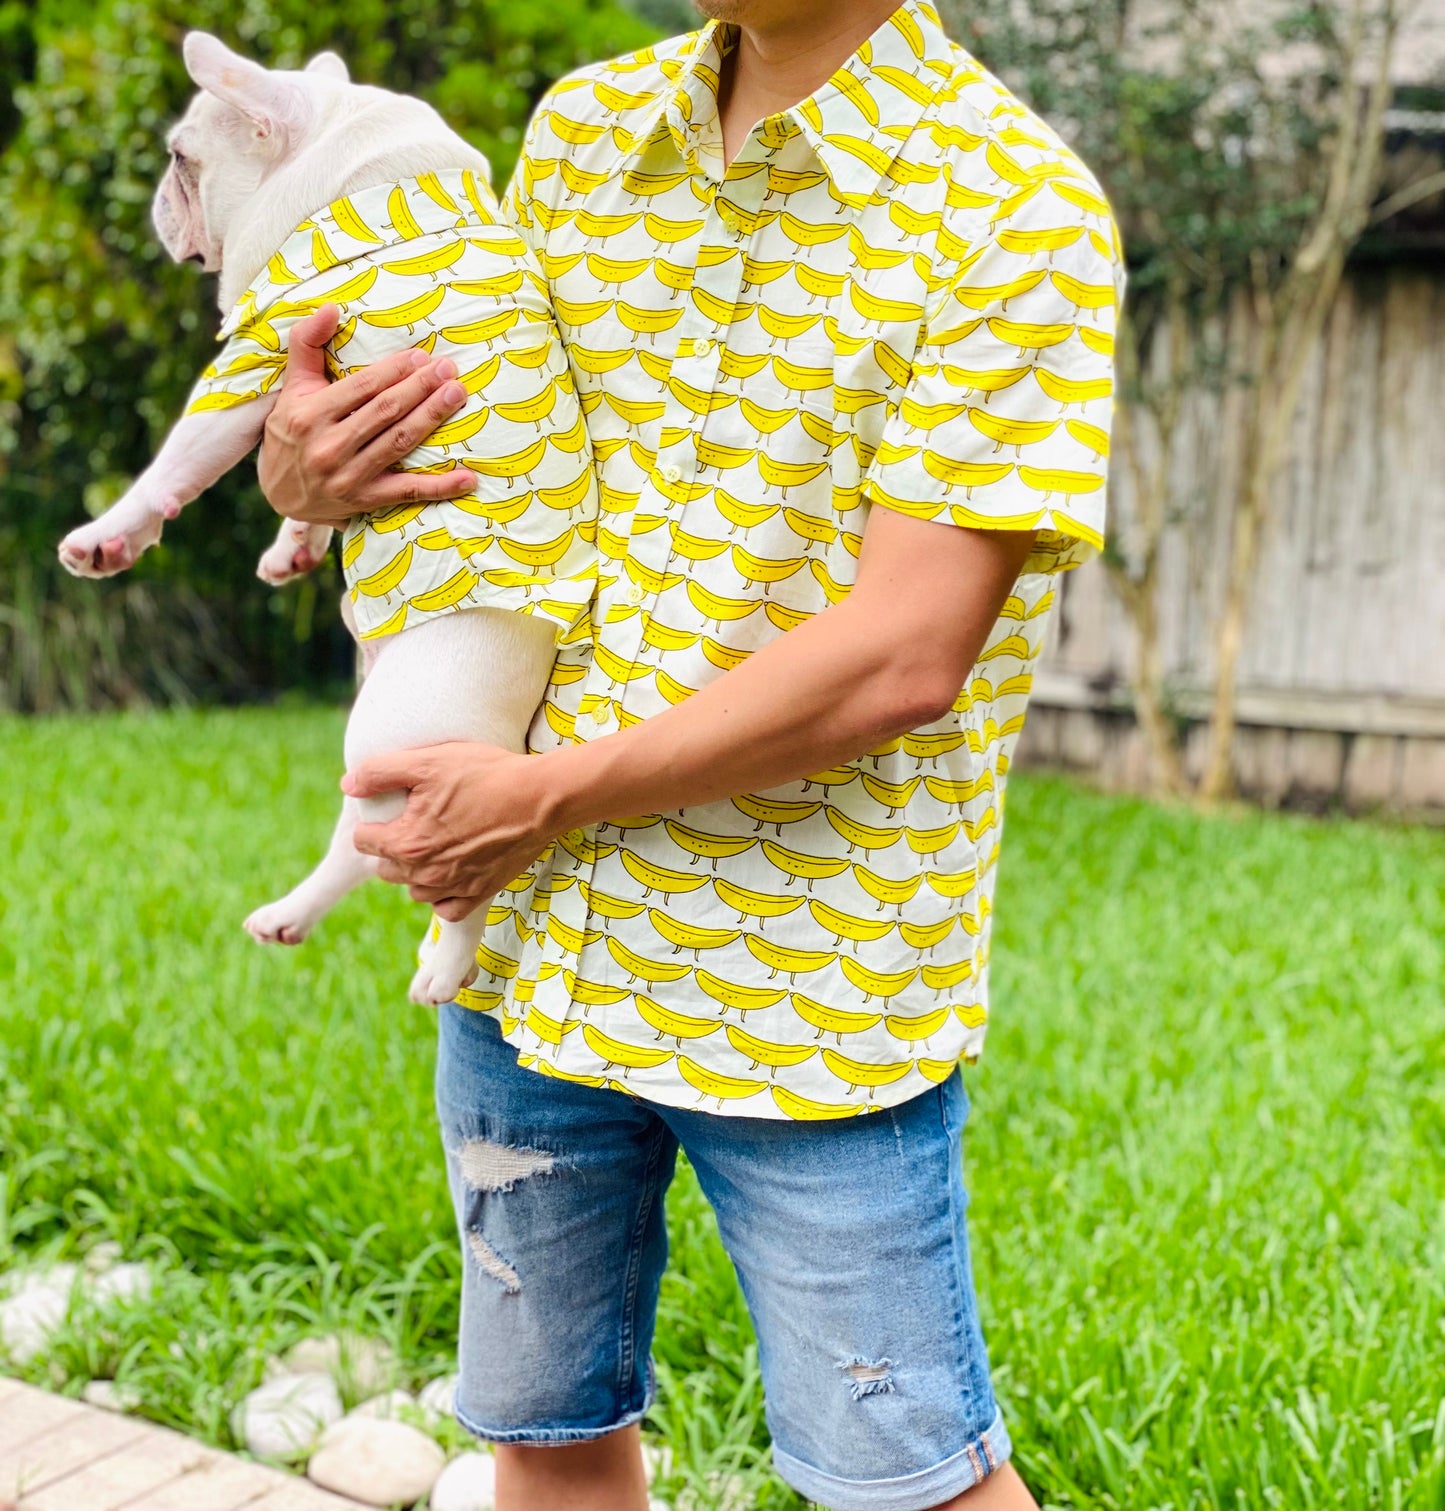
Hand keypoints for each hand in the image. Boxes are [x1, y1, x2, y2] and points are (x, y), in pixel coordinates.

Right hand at [257, 304, 479, 528]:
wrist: (279, 492)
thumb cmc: (292, 431)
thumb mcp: (293, 387)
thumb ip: (307, 343)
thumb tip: (330, 307)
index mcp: (310, 414)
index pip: (363, 387)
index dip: (396, 370)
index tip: (422, 356)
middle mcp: (328, 446)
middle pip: (386, 412)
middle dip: (421, 388)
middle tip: (448, 369)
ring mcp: (348, 477)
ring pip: (399, 442)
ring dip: (432, 418)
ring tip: (457, 395)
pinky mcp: (364, 502)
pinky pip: (407, 493)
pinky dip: (440, 487)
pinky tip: (467, 478)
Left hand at [343, 742, 559, 920]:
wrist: (541, 799)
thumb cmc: (485, 774)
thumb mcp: (428, 761)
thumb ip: (379, 772)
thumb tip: (348, 784)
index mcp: (405, 842)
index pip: (362, 841)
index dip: (373, 821)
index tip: (395, 808)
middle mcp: (425, 873)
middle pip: (386, 868)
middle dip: (393, 847)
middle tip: (417, 822)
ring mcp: (453, 888)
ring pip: (414, 889)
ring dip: (418, 871)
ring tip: (438, 842)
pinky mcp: (479, 894)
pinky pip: (446, 908)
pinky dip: (444, 894)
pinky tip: (454, 869)